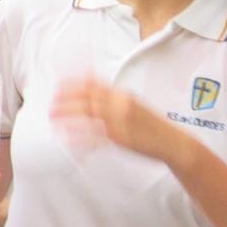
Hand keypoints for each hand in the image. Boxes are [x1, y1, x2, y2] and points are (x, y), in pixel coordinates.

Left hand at [50, 77, 176, 162]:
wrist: (174, 143)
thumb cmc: (153, 127)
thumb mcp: (136, 106)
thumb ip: (115, 100)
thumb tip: (96, 94)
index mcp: (124, 96)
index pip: (95, 84)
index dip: (75, 83)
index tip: (60, 84)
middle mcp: (121, 105)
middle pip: (88, 97)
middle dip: (67, 98)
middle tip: (52, 101)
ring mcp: (120, 122)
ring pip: (88, 114)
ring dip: (67, 114)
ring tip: (53, 117)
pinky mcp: (120, 139)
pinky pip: (94, 136)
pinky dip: (79, 136)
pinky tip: (67, 136)